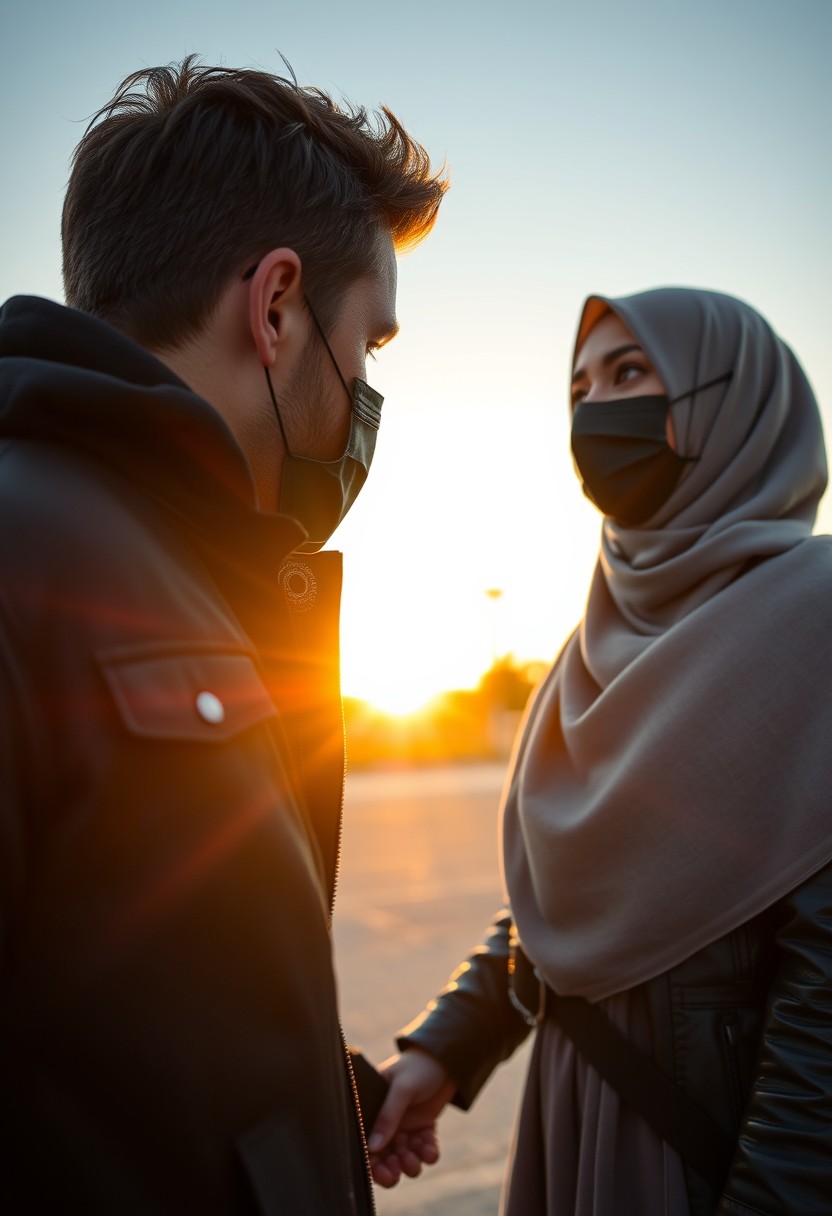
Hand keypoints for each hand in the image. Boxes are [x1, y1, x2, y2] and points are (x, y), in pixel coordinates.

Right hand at [367, 1047, 455, 1187]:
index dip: (370, 1159)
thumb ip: (388, 1116)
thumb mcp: (402, 1088)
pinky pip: (424, 1149)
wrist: (449, 1060)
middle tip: (395, 1175)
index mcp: (374, 1107)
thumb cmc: (419, 1066)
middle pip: (383, 1154)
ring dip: (408, 1163)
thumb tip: (372, 1147)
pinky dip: (427, 1154)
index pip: (365, 1138)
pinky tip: (430, 1151)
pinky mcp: (424, 1128)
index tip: (378, 1171)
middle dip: (389, 1168)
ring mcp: (406, 1125)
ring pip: (403, 1156)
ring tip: (414, 1161)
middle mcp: (387, 1120)